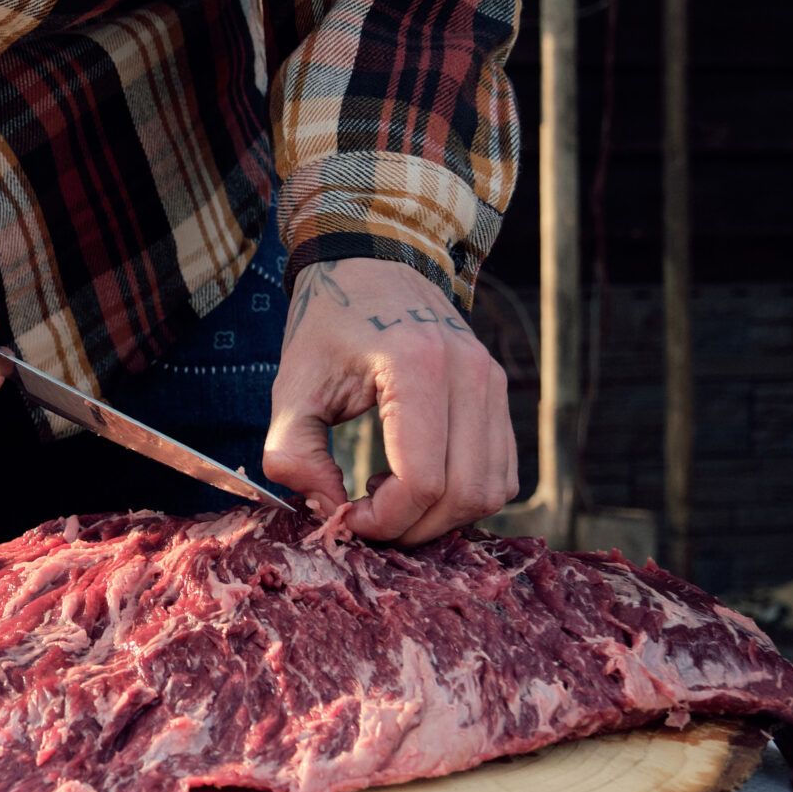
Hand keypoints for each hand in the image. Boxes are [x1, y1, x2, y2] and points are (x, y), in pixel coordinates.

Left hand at [263, 258, 518, 542]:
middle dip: (413, 527)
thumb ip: (292, 453)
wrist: (370, 264)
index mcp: (417, 366)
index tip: (345, 518)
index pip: (423, 480)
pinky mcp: (500, 394)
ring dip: (440, 516)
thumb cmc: (327, 324)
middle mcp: (470, 373)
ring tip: (387, 494)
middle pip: (464, 494)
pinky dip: (463, 495)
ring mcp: (494, 382)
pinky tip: (414, 478)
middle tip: (365, 519)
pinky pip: (501, 472)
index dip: (384, 519)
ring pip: (490, 490)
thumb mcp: (291, 385)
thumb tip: (327, 511)